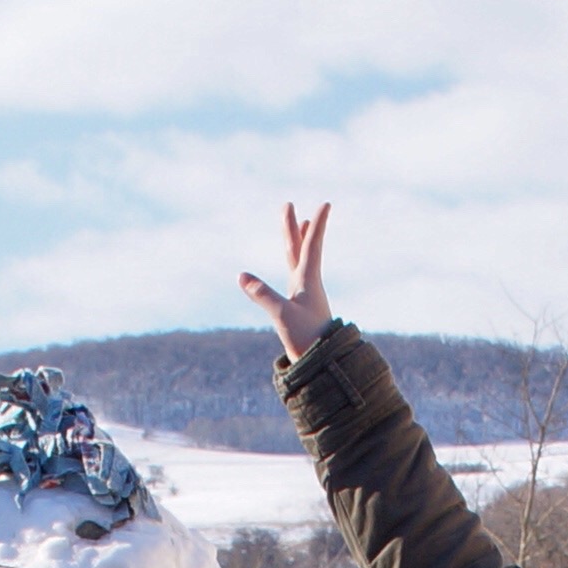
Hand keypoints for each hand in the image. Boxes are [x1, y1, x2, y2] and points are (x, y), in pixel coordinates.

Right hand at [236, 203, 334, 364]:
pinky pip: (295, 276)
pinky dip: (293, 262)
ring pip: (299, 260)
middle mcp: (307, 284)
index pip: (311, 246)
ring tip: (301, 225)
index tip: (325, 204)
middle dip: (293, 226)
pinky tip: (294, 264)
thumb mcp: (281, 315)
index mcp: (307, 281)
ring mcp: (304, 294)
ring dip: (298, 240)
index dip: (317, 225)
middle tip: (289, 205)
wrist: (323, 363)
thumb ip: (262, 295)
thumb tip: (242, 276)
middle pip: (299, 248)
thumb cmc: (306, 338)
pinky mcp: (300, 306)